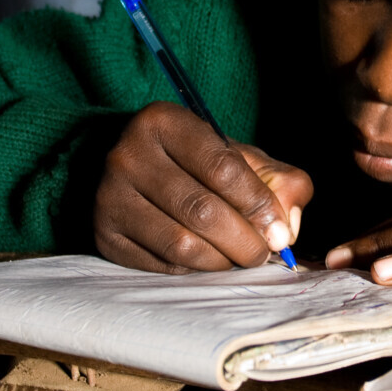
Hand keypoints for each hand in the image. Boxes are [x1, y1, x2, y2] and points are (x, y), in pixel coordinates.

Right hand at [94, 102, 312, 272]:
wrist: (135, 170)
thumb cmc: (196, 163)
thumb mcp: (238, 155)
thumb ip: (278, 180)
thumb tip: (287, 226)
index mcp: (164, 121)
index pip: (221, 167)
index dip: (257, 203)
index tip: (277, 230)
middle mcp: (128, 155)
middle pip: (201, 210)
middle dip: (243, 240)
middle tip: (263, 253)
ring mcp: (110, 196)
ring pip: (180, 243)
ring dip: (221, 260)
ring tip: (239, 258)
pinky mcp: (104, 235)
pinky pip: (161, 265)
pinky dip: (194, 269)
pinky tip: (207, 258)